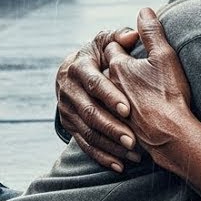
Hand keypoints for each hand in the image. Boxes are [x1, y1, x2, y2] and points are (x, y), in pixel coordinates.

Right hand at [55, 25, 141, 171]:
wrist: (74, 71)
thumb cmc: (100, 54)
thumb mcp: (106, 42)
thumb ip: (119, 37)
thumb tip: (133, 35)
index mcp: (78, 67)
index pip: (93, 82)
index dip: (110, 95)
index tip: (128, 109)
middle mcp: (68, 90)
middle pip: (89, 112)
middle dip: (112, 127)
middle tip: (133, 140)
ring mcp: (66, 110)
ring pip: (87, 132)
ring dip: (110, 145)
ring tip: (134, 154)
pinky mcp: (69, 126)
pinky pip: (85, 145)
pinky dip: (102, 157)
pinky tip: (120, 165)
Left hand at [103, 7, 196, 175]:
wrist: (169, 135)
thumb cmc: (169, 93)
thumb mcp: (164, 56)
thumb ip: (152, 32)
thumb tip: (144, 10)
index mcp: (118, 66)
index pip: (112, 47)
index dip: (122, 45)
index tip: (131, 46)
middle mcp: (110, 86)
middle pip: (107, 72)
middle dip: (115, 70)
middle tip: (131, 72)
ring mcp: (111, 108)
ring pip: (107, 97)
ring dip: (114, 96)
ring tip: (128, 99)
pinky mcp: (117, 127)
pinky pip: (111, 120)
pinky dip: (116, 119)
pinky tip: (127, 122)